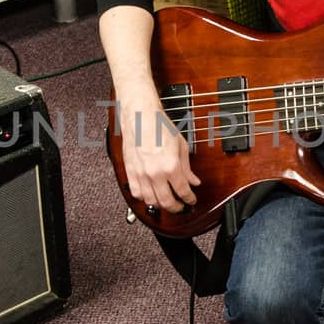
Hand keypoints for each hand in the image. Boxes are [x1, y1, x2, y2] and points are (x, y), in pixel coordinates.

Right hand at [117, 98, 201, 212]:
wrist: (140, 116)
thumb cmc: (159, 126)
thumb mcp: (181, 146)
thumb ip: (187, 168)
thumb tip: (193, 181)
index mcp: (170, 166)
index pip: (183, 191)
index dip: (190, 199)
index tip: (191, 200)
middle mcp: (155, 173)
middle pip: (167, 202)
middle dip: (176, 208)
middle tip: (181, 207)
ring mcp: (141, 174)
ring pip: (150, 201)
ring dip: (160, 205)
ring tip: (166, 202)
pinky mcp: (130, 172)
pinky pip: (136, 193)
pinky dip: (144, 198)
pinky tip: (150, 195)